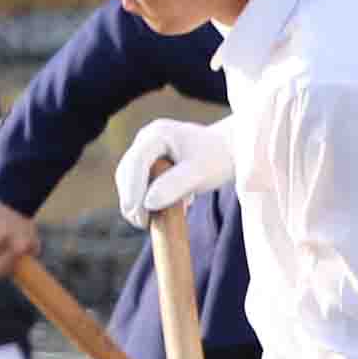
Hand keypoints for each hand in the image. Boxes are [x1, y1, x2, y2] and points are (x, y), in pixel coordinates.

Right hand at [117, 115, 240, 225]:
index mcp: (158, 134)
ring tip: (148, 222)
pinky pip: (139, 182)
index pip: (136, 163)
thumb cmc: (218, 159)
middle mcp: (148, 138)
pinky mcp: (150, 161)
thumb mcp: (200, 173)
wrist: (230, 151)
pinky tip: (159, 212)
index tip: (136, 214)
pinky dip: (145, 198)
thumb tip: (148, 202)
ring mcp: (147, 149)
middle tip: (142, 224)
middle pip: (127, 171)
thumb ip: (175, 185)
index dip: (132, 190)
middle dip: (131, 198)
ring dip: (136, 201)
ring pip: (130, 179)